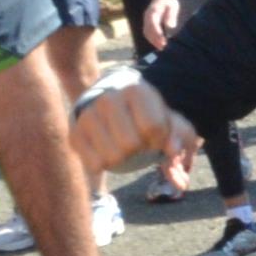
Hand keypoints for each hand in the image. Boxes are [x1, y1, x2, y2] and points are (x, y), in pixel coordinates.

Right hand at [68, 75, 198, 174]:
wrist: (109, 102)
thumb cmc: (147, 114)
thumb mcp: (170, 122)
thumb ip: (181, 139)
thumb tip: (176, 160)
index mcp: (136, 90)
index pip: (153, 127)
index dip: (160, 140)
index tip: (156, 135)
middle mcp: (108, 99)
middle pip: (131, 144)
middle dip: (141, 150)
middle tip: (138, 141)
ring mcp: (87, 115)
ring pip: (113, 157)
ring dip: (124, 159)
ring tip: (123, 145)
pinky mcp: (74, 133)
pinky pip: (95, 165)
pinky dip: (107, 165)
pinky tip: (108, 151)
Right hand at [141, 0, 181, 50]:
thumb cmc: (169, 0)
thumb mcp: (173, 6)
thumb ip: (171, 15)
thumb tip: (171, 26)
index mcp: (153, 12)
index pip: (154, 25)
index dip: (158, 34)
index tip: (164, 42)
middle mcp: (147, 16)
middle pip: (148, 30)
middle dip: (155, 40)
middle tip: (163, 47)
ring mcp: (146, 19)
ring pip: (146, 32)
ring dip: (152, 41)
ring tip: (161, 48)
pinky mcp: (147, 21)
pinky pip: (146, 31)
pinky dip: (151, 38)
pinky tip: (157, 43)